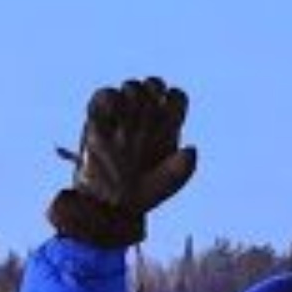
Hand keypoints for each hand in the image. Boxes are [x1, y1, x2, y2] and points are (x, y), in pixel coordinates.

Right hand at [48, 77, 196, 247]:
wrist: (105, 206)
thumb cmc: (139, 198)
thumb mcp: (165, 187)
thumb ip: (181, 170)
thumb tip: (192, 149)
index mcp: (166, 129)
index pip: (176, 98)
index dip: (174, 99)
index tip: (168, 115)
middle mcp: (146, 119)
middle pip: (154, 85)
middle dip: (152, 90)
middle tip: (147, 112)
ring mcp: (122, 117)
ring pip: (131, 87)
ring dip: (132, 96)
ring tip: (127, 122)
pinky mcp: (99, 118)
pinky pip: (105, 96)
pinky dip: (108, 98)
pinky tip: (111, 113)